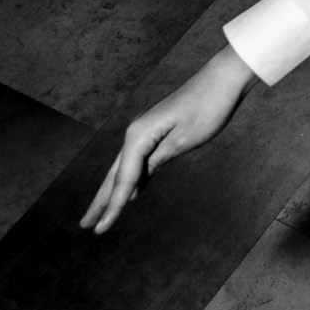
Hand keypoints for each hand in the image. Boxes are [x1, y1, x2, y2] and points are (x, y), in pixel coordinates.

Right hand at [79, 47, 256, 233]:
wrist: (224, 78)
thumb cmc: (208, 107)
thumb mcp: (183, 140)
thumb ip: (157, 161)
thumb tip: (137, 182)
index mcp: (138, 136)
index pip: (123, 180)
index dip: (112, 207)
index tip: (100, 231)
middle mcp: (136, 133)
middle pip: (115, 175)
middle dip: (101, 201)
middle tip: (86, 226)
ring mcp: (146, 132)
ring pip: (125, 169)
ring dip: (113, 191)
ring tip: (100, 214)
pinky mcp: (158, 133)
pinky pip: (140, 162)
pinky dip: (133, 179)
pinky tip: (130, 194)